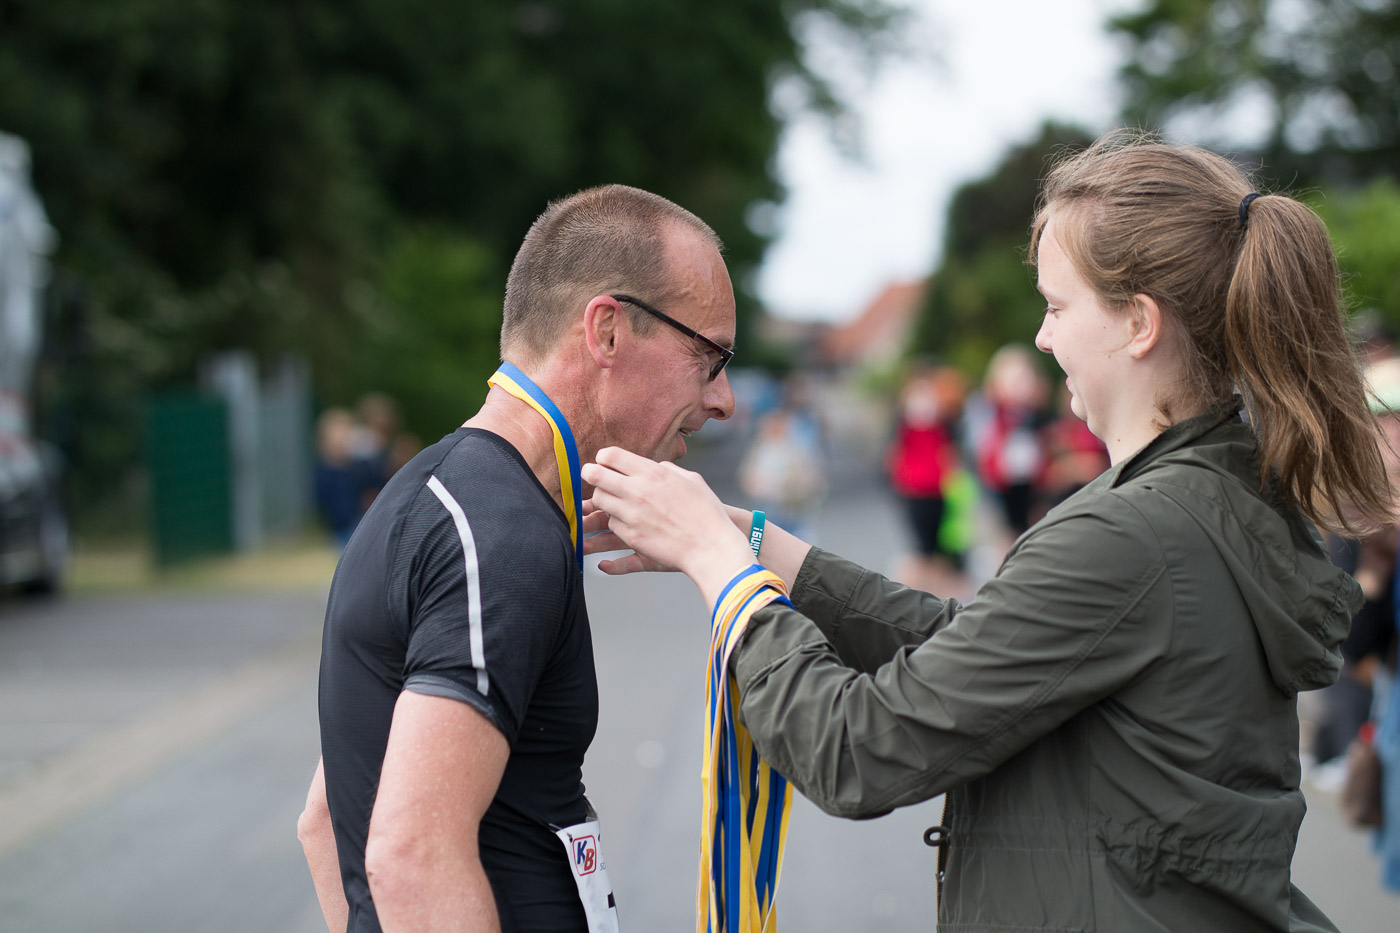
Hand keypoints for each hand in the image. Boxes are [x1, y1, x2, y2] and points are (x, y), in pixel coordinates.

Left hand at [582, 447, 754, 597]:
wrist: (711, 546)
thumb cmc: (706, 512)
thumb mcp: (690, 479)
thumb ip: (667, 469)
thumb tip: (654, 466)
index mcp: (653, 472)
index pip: (611, 456)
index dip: (603, 457)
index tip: (603, 462)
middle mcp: (638, 491)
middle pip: (596, 477)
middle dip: (589, 474)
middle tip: (589, 476)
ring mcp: (632, 515)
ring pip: (599, 501)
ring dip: (602, 499)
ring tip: (608, 501)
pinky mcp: (631, 537)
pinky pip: (612, 524)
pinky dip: (615, 522)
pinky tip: (624, 522)